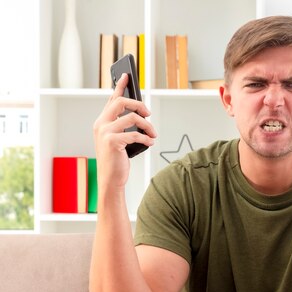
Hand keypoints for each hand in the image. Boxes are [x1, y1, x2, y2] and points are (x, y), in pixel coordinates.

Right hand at [92, 73, 156, 188]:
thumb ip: (123, 126)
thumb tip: (141, 115)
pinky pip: (135, 134)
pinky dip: (146, 138)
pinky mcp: (112, 141)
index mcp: (101, 122)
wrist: (110, 178)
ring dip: (147, 126)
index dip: (120, 86)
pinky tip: (150, 142)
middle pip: (122, 102)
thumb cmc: (116, 159)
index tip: (128, 76)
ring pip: (132, 117)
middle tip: (149, 113)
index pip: (112, 99)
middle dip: (139, 105)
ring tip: (153, 134)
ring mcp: (105, 132)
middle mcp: (100, 124)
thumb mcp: (118, 139)